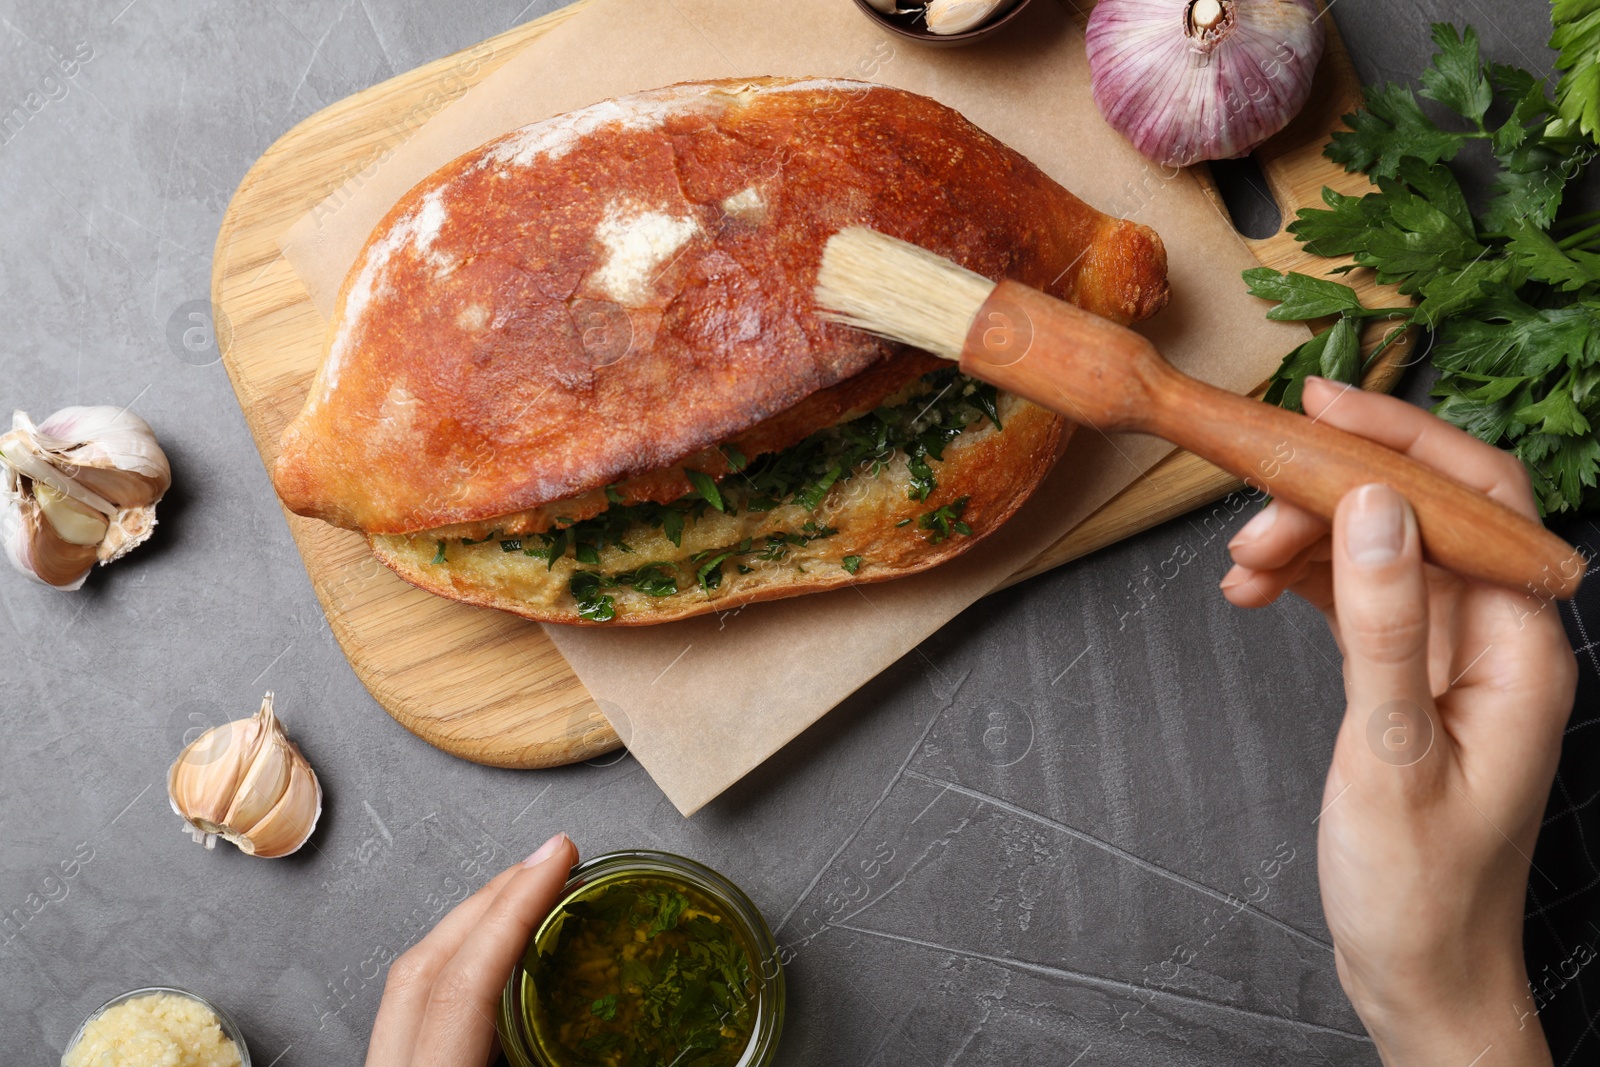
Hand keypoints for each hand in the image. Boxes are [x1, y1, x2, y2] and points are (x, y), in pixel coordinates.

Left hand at [366, 832, 578, 1066]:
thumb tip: (642, 1049)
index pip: (464, 984)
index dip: (515, 911)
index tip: (558, 858)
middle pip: (425, 962)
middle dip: (492, 900)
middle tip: (548, 863)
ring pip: (414, 980)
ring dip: (475, 927)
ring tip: (530, 896)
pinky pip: (419, 1006)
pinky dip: (462, 967)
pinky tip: (500, 962)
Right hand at [1221, 378, 1576, 1064]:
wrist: (1420, 975)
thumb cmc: (1419, 889)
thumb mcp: (1390, 753)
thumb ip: (1384, 624)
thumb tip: (1369, 508)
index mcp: (1521, 649)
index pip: (1478, 502)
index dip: (1406, 439)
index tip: (1322, 407)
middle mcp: (1496, 639)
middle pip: (1421, 515)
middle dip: (1333, 492)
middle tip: (1251, 501)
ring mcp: (1452, 656)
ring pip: (1380, 551)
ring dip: (1306, 541)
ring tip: (1238, 567)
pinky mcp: (1408, 677)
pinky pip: (1356, 598)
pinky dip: (1303, 583)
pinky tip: (1253, 592)